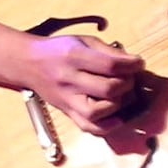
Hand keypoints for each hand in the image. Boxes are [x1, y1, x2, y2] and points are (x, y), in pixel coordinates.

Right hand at [16, 30, 160, 149]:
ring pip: (99, 111)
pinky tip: (116, 115)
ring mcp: (67, 100)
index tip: (139, 63)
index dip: (131, 65)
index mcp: (74, 56)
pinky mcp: (67, 112)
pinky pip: (89, 127)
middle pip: (108, 89)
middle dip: (127, 84)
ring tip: (121, 94)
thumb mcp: (83, 40)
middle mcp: (69, 80)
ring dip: (118, 104)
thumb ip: (108, 51)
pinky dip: (108, 125)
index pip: (110, 65)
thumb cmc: (58, 50)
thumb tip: (134, 63)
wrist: (28, 64)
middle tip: (129, 78)